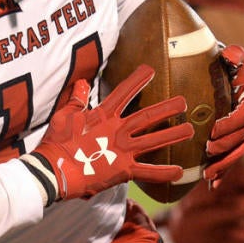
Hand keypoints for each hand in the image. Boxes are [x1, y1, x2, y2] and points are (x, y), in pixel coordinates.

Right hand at [22, 65, 191, 203]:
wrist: (53, 171)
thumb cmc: (57, 143)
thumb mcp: (64, 116)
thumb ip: (77, 99)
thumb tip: (82, 83)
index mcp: (104, 116)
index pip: (124, 92)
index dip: (138, 80)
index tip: (151, 70)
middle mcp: (117, 131)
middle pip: (147, 117)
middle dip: (167, 108)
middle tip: (184, 102)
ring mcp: (122, 151)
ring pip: (154, 141)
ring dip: (173, 135)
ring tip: (190, 130)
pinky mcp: (123, 170)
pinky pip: (148, 172)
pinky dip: (164, 172)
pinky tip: (180, 172)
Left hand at [203, 44, 243, 185]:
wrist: (229, 72)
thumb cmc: (227, 62)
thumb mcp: (232, 55)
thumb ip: (234, 54)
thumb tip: (230, 54)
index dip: (232, 124)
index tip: (213, 131)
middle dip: (227, 148)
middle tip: (207, 152)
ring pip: (240, 151)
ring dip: (225, 165)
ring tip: (208, 176)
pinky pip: (235, 157)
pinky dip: (224, 172)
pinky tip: (212, 186)